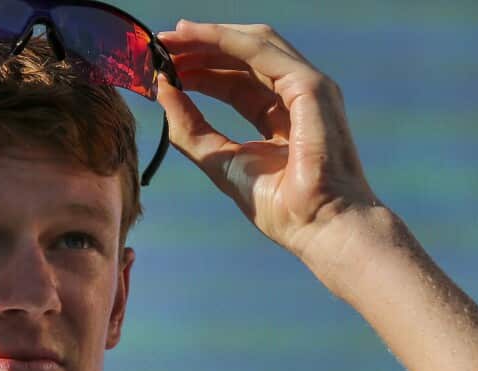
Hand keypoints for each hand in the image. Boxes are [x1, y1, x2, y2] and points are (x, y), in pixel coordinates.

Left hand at [156, 20, 383, 267]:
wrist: (317, 225)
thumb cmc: (281, 207)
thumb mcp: (220, 160)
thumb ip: (190, 129)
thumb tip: (163, 91)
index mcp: (278, 116)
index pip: (235, 80)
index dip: (199, 70)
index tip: (162, 69)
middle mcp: (294, 95)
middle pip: (242, 57)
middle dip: (200, 47)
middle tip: (160, 47)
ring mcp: (306, 86)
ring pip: (253, 43)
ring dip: (208, 36)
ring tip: (171, 38)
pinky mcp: (310, 85)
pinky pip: (261, 50)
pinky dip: (224, 39)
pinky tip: (193, 37)